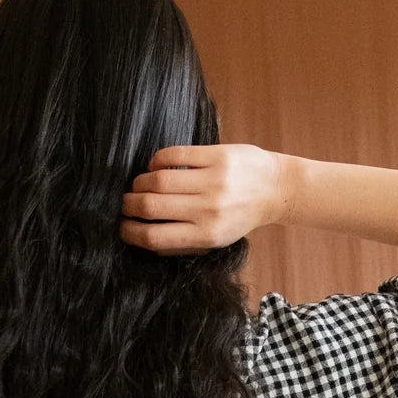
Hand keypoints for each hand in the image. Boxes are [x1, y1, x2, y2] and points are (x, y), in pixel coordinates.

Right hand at [119, 144, 297, 254]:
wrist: (276, 189)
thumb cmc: (241, 217)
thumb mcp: (216, 240)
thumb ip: (183, 242)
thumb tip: (144, 239)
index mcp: (205, 235)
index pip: (154, 237)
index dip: (130, 232)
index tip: (122, 226)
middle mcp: (208, 210)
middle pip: (151, 206)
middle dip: (129, 204)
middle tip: (125, 202)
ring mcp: (212, 181)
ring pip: (158, 180)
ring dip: (140, 182)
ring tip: (138, 184)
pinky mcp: (216, 157)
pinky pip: (173, 155)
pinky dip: (156, 160)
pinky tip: (155, 166)